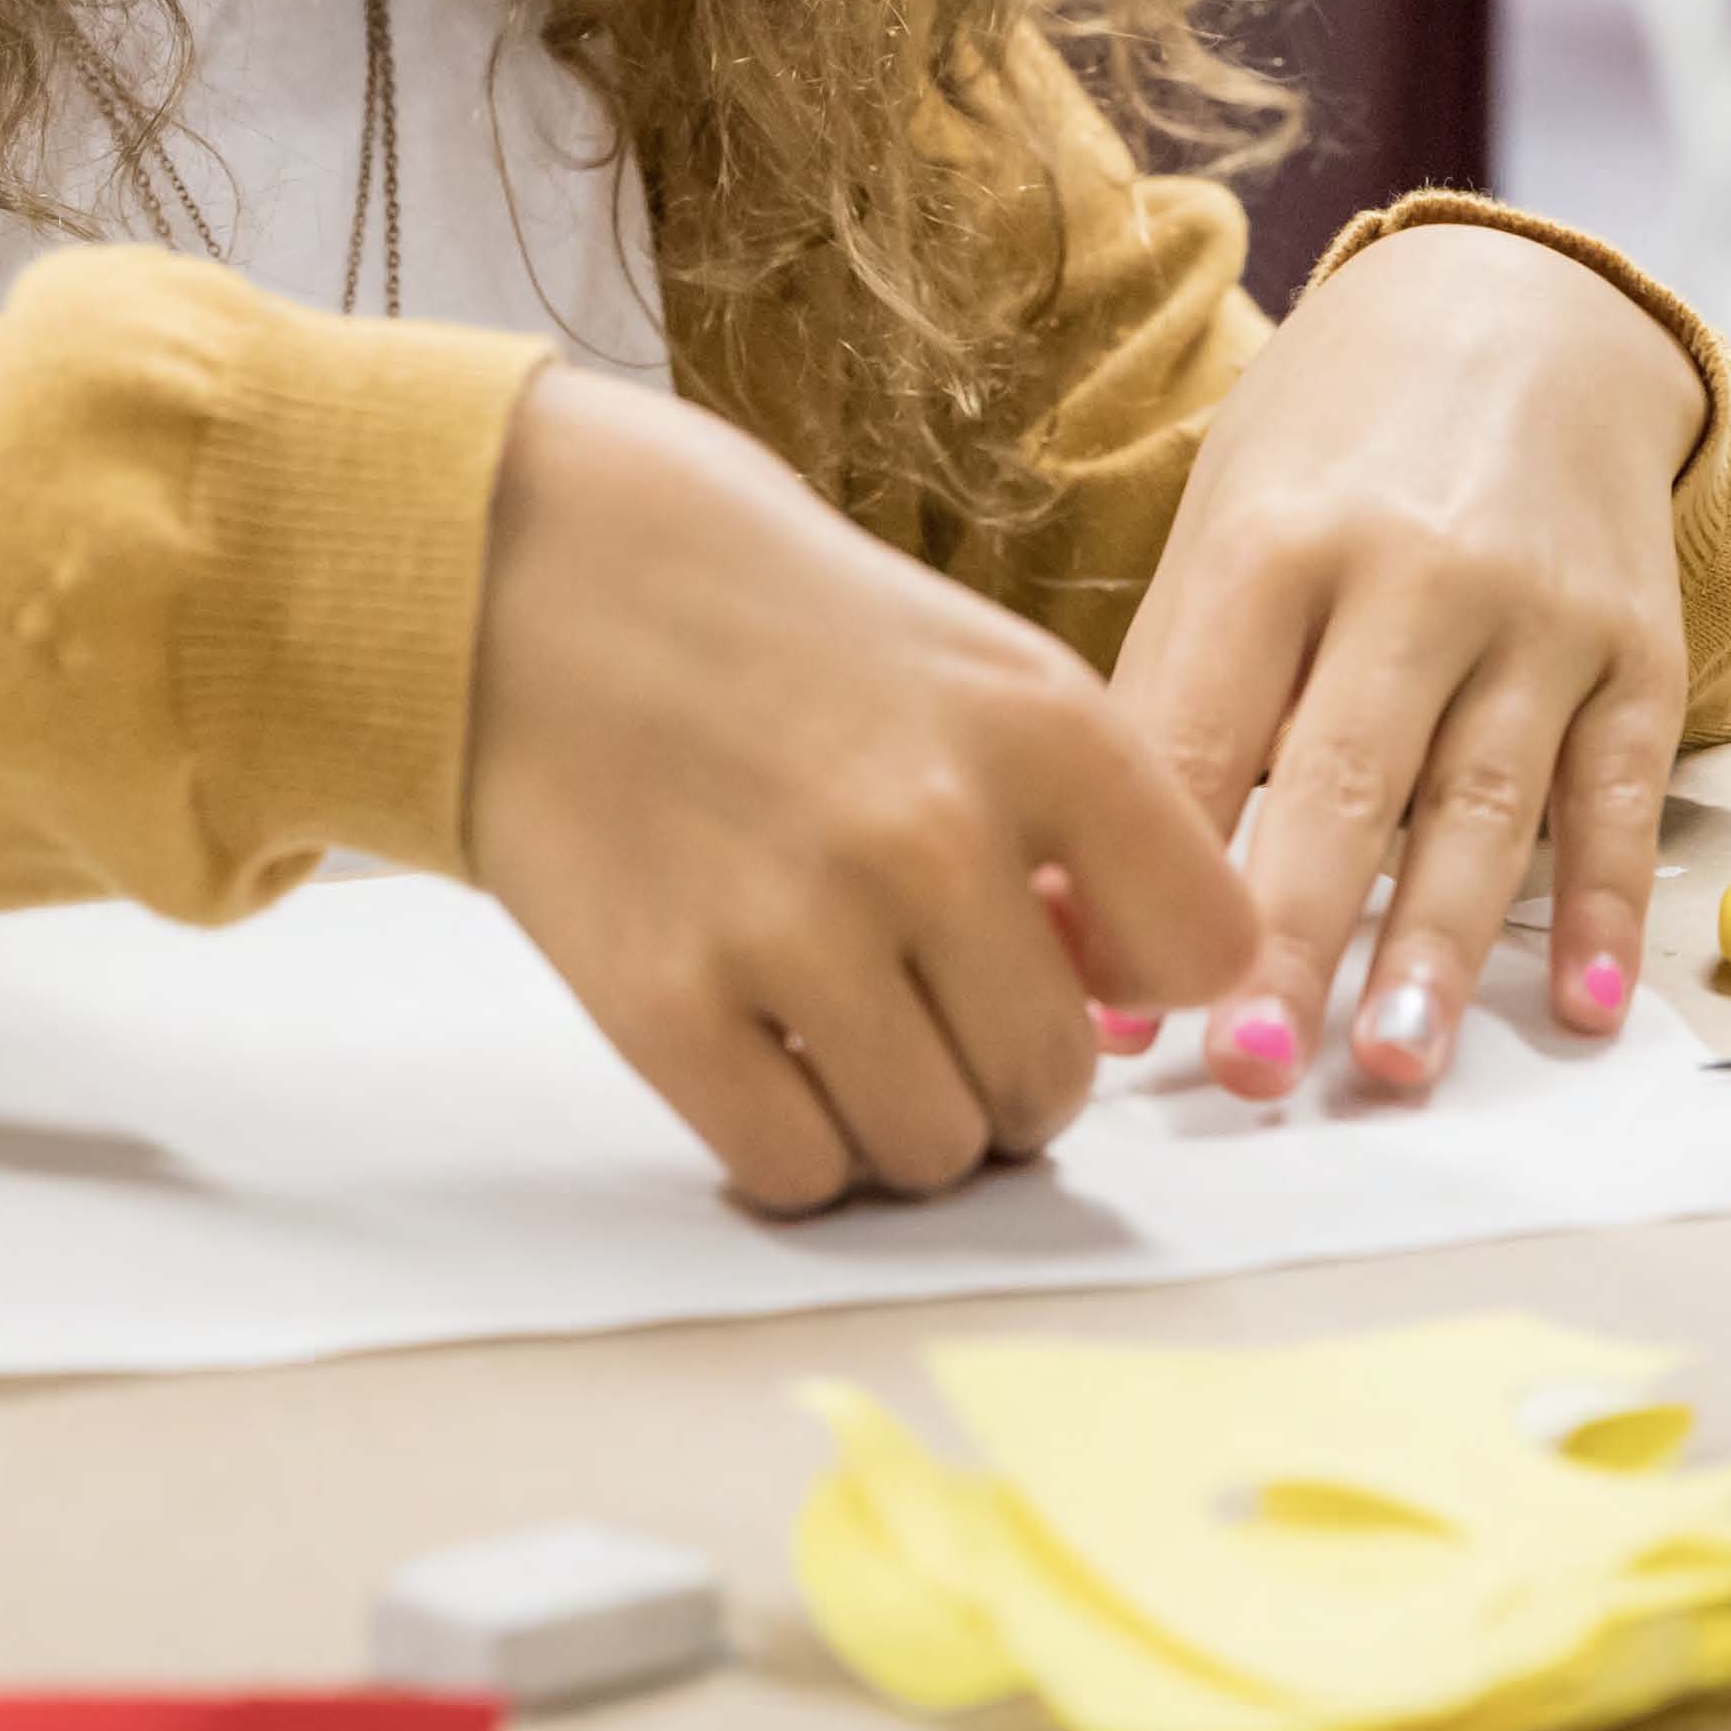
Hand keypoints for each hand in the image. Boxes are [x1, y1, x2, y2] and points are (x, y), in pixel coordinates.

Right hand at [465, 368, 1252, 1211]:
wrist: (526, 561)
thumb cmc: (761, 613)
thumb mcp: (967, 659)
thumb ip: (1069, 814)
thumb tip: (1119, 995)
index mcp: (1042, 723)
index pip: (1204, 947)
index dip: (1145, 974)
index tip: (1074, 955)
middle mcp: (937, 829)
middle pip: (1057, 1080)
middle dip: (1007, 1072)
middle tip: (935, 1010)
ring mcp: (798, 922)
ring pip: (935, 1150)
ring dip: (902, 1122)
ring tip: (843, 1033)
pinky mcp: (665, 1000)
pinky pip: (798, 1170)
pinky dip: (793, 1147)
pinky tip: (761, 1056)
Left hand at [1114, 220, 1703, 1101]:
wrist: (1519, 316)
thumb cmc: (1330, 455)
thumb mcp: (1224, 527)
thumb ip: (1169, 700)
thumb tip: (1076, 901)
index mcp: (1272, 545)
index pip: (1198, 735)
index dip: (1148, 875)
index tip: (1102, 1013)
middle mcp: (1409, 575)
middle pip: (1343, 782)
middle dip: (1293, 937)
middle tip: (1249, 1070)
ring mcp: (1535, 615)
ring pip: (1483, 807)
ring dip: (1440, 951)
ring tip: (1392, 1069)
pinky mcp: (1637, 651)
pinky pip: (1619, 795)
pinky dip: (1604, 906)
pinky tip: (1584, 1011)